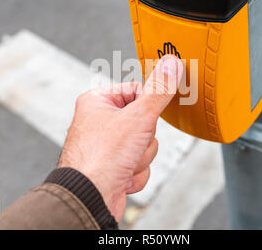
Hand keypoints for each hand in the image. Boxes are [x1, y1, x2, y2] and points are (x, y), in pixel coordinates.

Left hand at [58, 55, 182, 221]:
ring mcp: (106, 146)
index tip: (148, 116)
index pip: (137, 90)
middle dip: (144, 139)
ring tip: (124, 163)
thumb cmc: (101, 157)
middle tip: (131, 144)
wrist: (90, 197)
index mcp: (98, 102)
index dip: (148, 107)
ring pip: (144, 144)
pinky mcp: (112, 166)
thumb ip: (158, 90)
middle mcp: (99, 122)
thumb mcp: (138, 116)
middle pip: (144, 121)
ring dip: (141, 157)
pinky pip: (138, 164)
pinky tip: (122, 176)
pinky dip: (135, 173)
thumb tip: (171, 64)